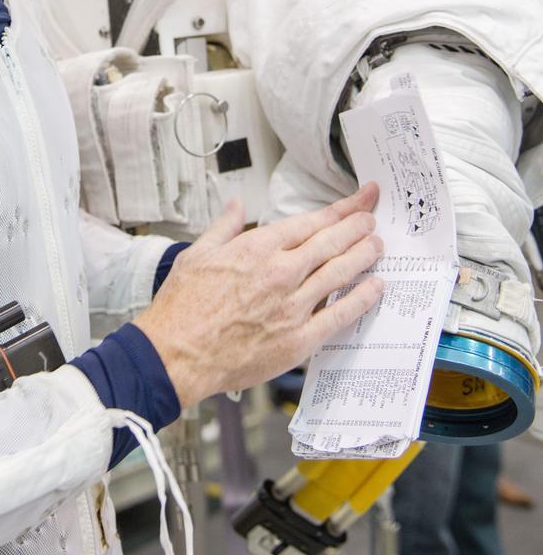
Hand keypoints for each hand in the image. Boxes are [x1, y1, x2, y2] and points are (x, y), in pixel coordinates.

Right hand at [134, 183, 383, 407]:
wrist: (176, 354)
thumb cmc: (182, 309)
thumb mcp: (197, 254)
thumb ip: (222, 227)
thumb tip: (235, 207)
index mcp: (257, 248)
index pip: (311, 222)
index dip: (341, 209)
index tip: (360, 200)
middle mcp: (281, 273)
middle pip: (332, 243)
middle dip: (358, 227)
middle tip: (373, 218)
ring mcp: (293, 306)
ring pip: (340, 273)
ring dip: (364, 256)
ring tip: (378, 246)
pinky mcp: (298, 339)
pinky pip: (339, 315)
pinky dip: (361, 299)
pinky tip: (374, 288)